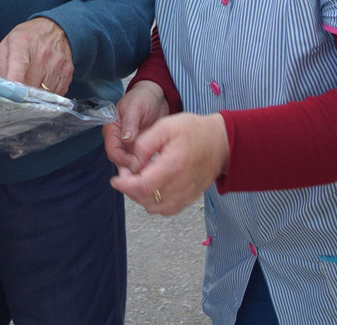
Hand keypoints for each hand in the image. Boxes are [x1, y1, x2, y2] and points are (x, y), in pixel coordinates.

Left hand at [0, 17, 72, 93]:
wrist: (55, 29)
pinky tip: (42, 85)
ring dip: (35, 96)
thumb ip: (0, 67)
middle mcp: (42, 55)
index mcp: (21, 45)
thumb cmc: (27, 38)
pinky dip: (47, 96)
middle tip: (16, 95)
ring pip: (43, 94)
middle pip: (30, 87)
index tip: (8, 98)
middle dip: (21, 95)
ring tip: (30, 87)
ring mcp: (57, 64)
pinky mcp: (67, 73)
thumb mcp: (7, 44)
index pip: (17, 73)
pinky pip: (55, 94)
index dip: (12, 89)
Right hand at [103, 81, 168, 172]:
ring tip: (151, 172)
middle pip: (119, 160)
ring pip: (129, 163)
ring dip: (138, 169)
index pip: (113, 150)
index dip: (123, 160)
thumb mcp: (135, 107)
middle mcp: (118, 139)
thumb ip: (130, 123)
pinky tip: (155, 167)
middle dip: (130, 168)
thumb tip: (126, 139)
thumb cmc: (142, 97)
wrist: (156, 97)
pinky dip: (145, 165)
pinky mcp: (140, 147)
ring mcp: (128, 145)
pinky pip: (140, 160)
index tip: (136, 163)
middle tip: (145, 172)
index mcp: (112, 129)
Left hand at [108, 112, 228, 215]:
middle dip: (129, 188)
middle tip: (126, 172)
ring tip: (139, 179)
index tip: (115, 179)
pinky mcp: (190, 198)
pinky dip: (155, 203)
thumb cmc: (194, 131)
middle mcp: (180, 185)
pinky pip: (167, 210)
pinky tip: (152, 187)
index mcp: (173, 166)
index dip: (125, 185)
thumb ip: (144, 144)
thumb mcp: (165, 126)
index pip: (142, 187)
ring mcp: (186, 195)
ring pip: (154, 208)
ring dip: (141, 197)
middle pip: (145, 200)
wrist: (221, 142)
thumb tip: (133, 163)